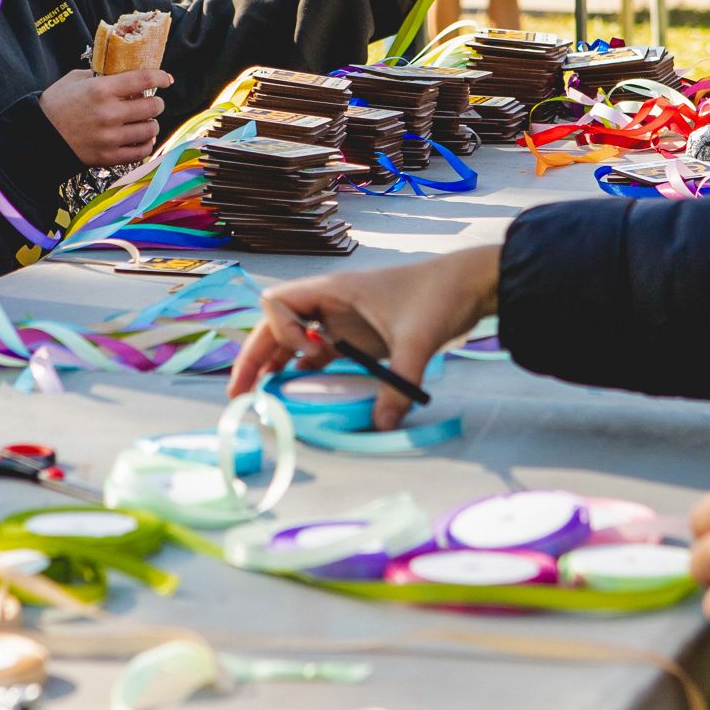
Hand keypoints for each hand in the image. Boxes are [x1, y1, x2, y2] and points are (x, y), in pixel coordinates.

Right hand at [38, 67, 170, 165]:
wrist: (38, 135)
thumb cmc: (57, 104)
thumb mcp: (76, 79)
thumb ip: (102, 75)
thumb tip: (125, 74)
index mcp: (101, 89)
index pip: (143, 80)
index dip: (160, 78)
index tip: (166, 79)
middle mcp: (109, 113)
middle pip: (152, 106)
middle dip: (157, 103)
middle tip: (152, 103)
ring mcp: (110, 137)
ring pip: (150, 130)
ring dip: (151, 124)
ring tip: (145, 121)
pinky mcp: (108, 157)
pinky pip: (141, 151)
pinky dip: (145, 144)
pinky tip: (141, 138)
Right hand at [227, 244, 499, 428]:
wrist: (470, 285)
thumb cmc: (439, 296)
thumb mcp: (418, 340)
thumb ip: (400, 382)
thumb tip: (384, 424)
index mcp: (334, 289)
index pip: (278, 302)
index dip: (279, 330)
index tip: (307, 352)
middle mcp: (330, 303)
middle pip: (276, 326)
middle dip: (255, 357)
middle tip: (239, 393)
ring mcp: (341, 320)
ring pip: (293, 341)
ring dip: (273, 365)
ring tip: (256, 397)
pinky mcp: (356, 335)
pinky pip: (318, 353)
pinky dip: (303, 369)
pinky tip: (297, 390)